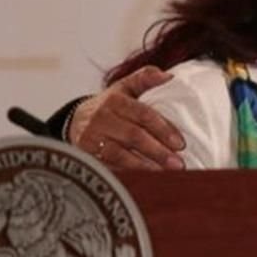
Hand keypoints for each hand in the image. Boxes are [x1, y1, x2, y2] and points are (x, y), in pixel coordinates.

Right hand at [70, 66, 185, 170]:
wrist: (76, 121)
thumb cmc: (110, 105)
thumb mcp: (125, 88)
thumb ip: (145, 78)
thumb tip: (169, 75)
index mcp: (115, 101)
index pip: (144, 115)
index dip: (163, 129)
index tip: (181, 144)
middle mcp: (101, 119)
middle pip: (134, 136)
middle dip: (158, 151)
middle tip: (178, 164)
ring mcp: (91, 138)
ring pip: (120, 154)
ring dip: (145, 166)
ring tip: (165, 175)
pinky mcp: (86, 156)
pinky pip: (108, 167)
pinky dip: (128, 174)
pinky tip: (144, 180)